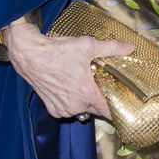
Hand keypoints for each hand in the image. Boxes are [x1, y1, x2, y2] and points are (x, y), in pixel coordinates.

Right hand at [3, 20, 127, 119]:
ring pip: (83, 110)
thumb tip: (130, 48)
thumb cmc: (56, 50)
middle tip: (103, 86)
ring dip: (86, 101)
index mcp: (86, 94)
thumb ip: (111, 48)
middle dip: (101, 99)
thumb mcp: (87, 45)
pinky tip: (70, 88)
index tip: (123, 104)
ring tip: (85, 85)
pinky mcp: (52, 109)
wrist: (29, 55)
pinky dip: (72, 102)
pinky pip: (68, 110)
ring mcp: (63, 109)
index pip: (109, 112)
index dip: (118, 108)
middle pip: (96, 109)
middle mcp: (75, 106)